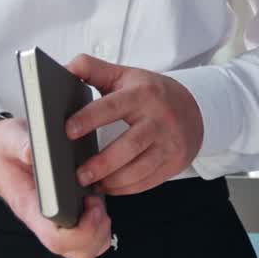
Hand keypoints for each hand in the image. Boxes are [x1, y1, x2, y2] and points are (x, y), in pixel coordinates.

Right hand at [0, 116, 113, 257]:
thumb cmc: (1, 151)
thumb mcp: (8, 140)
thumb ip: (22, 146)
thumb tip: (34, 151)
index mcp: (30, 206)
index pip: (56, 237)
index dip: (81, 230)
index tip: (89, 202)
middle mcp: (43, 220)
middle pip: (75, 250)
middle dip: (96, 231)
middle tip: (96, 202)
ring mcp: (54, 222)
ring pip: (85, 248)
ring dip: (100, 231)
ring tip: (97, 203)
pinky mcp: (65, 216)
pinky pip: (88, 237)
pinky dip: (100, 227)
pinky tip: (97, 203)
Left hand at [64, 54, 203, 195]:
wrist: (193, 108)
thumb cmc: (150, 93)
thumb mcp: (124, 75)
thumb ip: (93, 69)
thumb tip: (65, 68)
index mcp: (142, 94)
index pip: (112, 106)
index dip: (89, 118)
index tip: (68, 131)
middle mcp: (159, 119)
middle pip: (130, 145)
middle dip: (102, 163)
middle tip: (79, 174)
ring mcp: (169, 142)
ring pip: (140, 168)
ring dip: (113, 181)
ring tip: (91, 184)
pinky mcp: (174, 161)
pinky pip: (148, 181)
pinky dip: (125, 188)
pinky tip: (108, 187)